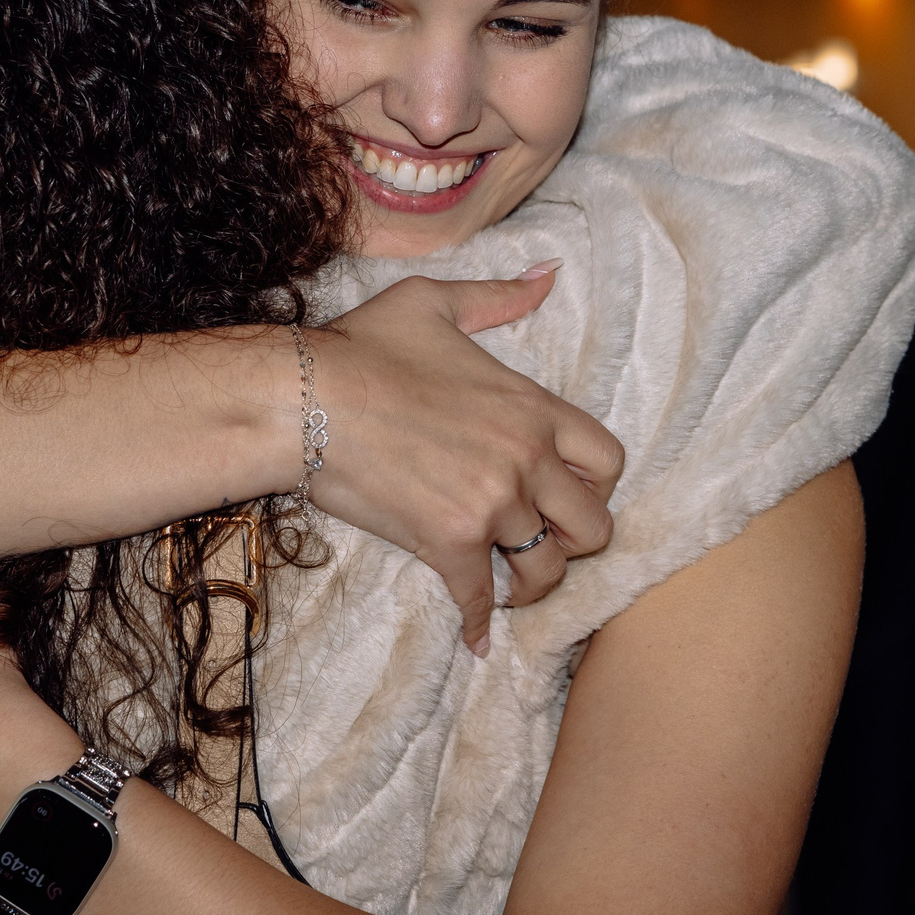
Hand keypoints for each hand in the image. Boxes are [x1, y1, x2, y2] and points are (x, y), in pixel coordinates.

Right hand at [309, 267, 626, 655]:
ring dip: (533, 586)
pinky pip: (481, 598)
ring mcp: (492, 504)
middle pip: (594, 527)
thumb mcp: (437, 302)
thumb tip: (549, 274)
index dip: (596, 485)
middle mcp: (525, 460)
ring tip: (513, 588)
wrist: (306, 397)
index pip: (608, 461)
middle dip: (574, 541)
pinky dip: (479, 625)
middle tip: (543, 543)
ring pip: (546, 571)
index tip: (568, 495)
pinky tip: (476, 639)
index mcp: (533, 408)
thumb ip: (500, 297)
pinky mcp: (449, 542)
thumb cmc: (364, 346)